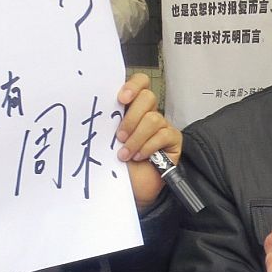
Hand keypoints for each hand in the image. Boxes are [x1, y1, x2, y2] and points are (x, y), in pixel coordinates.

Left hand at [114, 75, 180, 212]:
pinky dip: (148, 147)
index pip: (140, 82)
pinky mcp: (173, 139)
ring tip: (125, 154)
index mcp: (132, 107)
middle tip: (119, 136)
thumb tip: (99, 110)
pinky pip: (163, 135)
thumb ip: (109, 123)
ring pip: (153, 119)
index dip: (133, 86)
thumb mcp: (109, 140)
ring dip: (136, 138)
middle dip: (131, 117)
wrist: (131, 188)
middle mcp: (149, 113)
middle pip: (148, 97)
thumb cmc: (118, 164)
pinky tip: (139, 157)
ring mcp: (162, 126)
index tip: (120, 99)